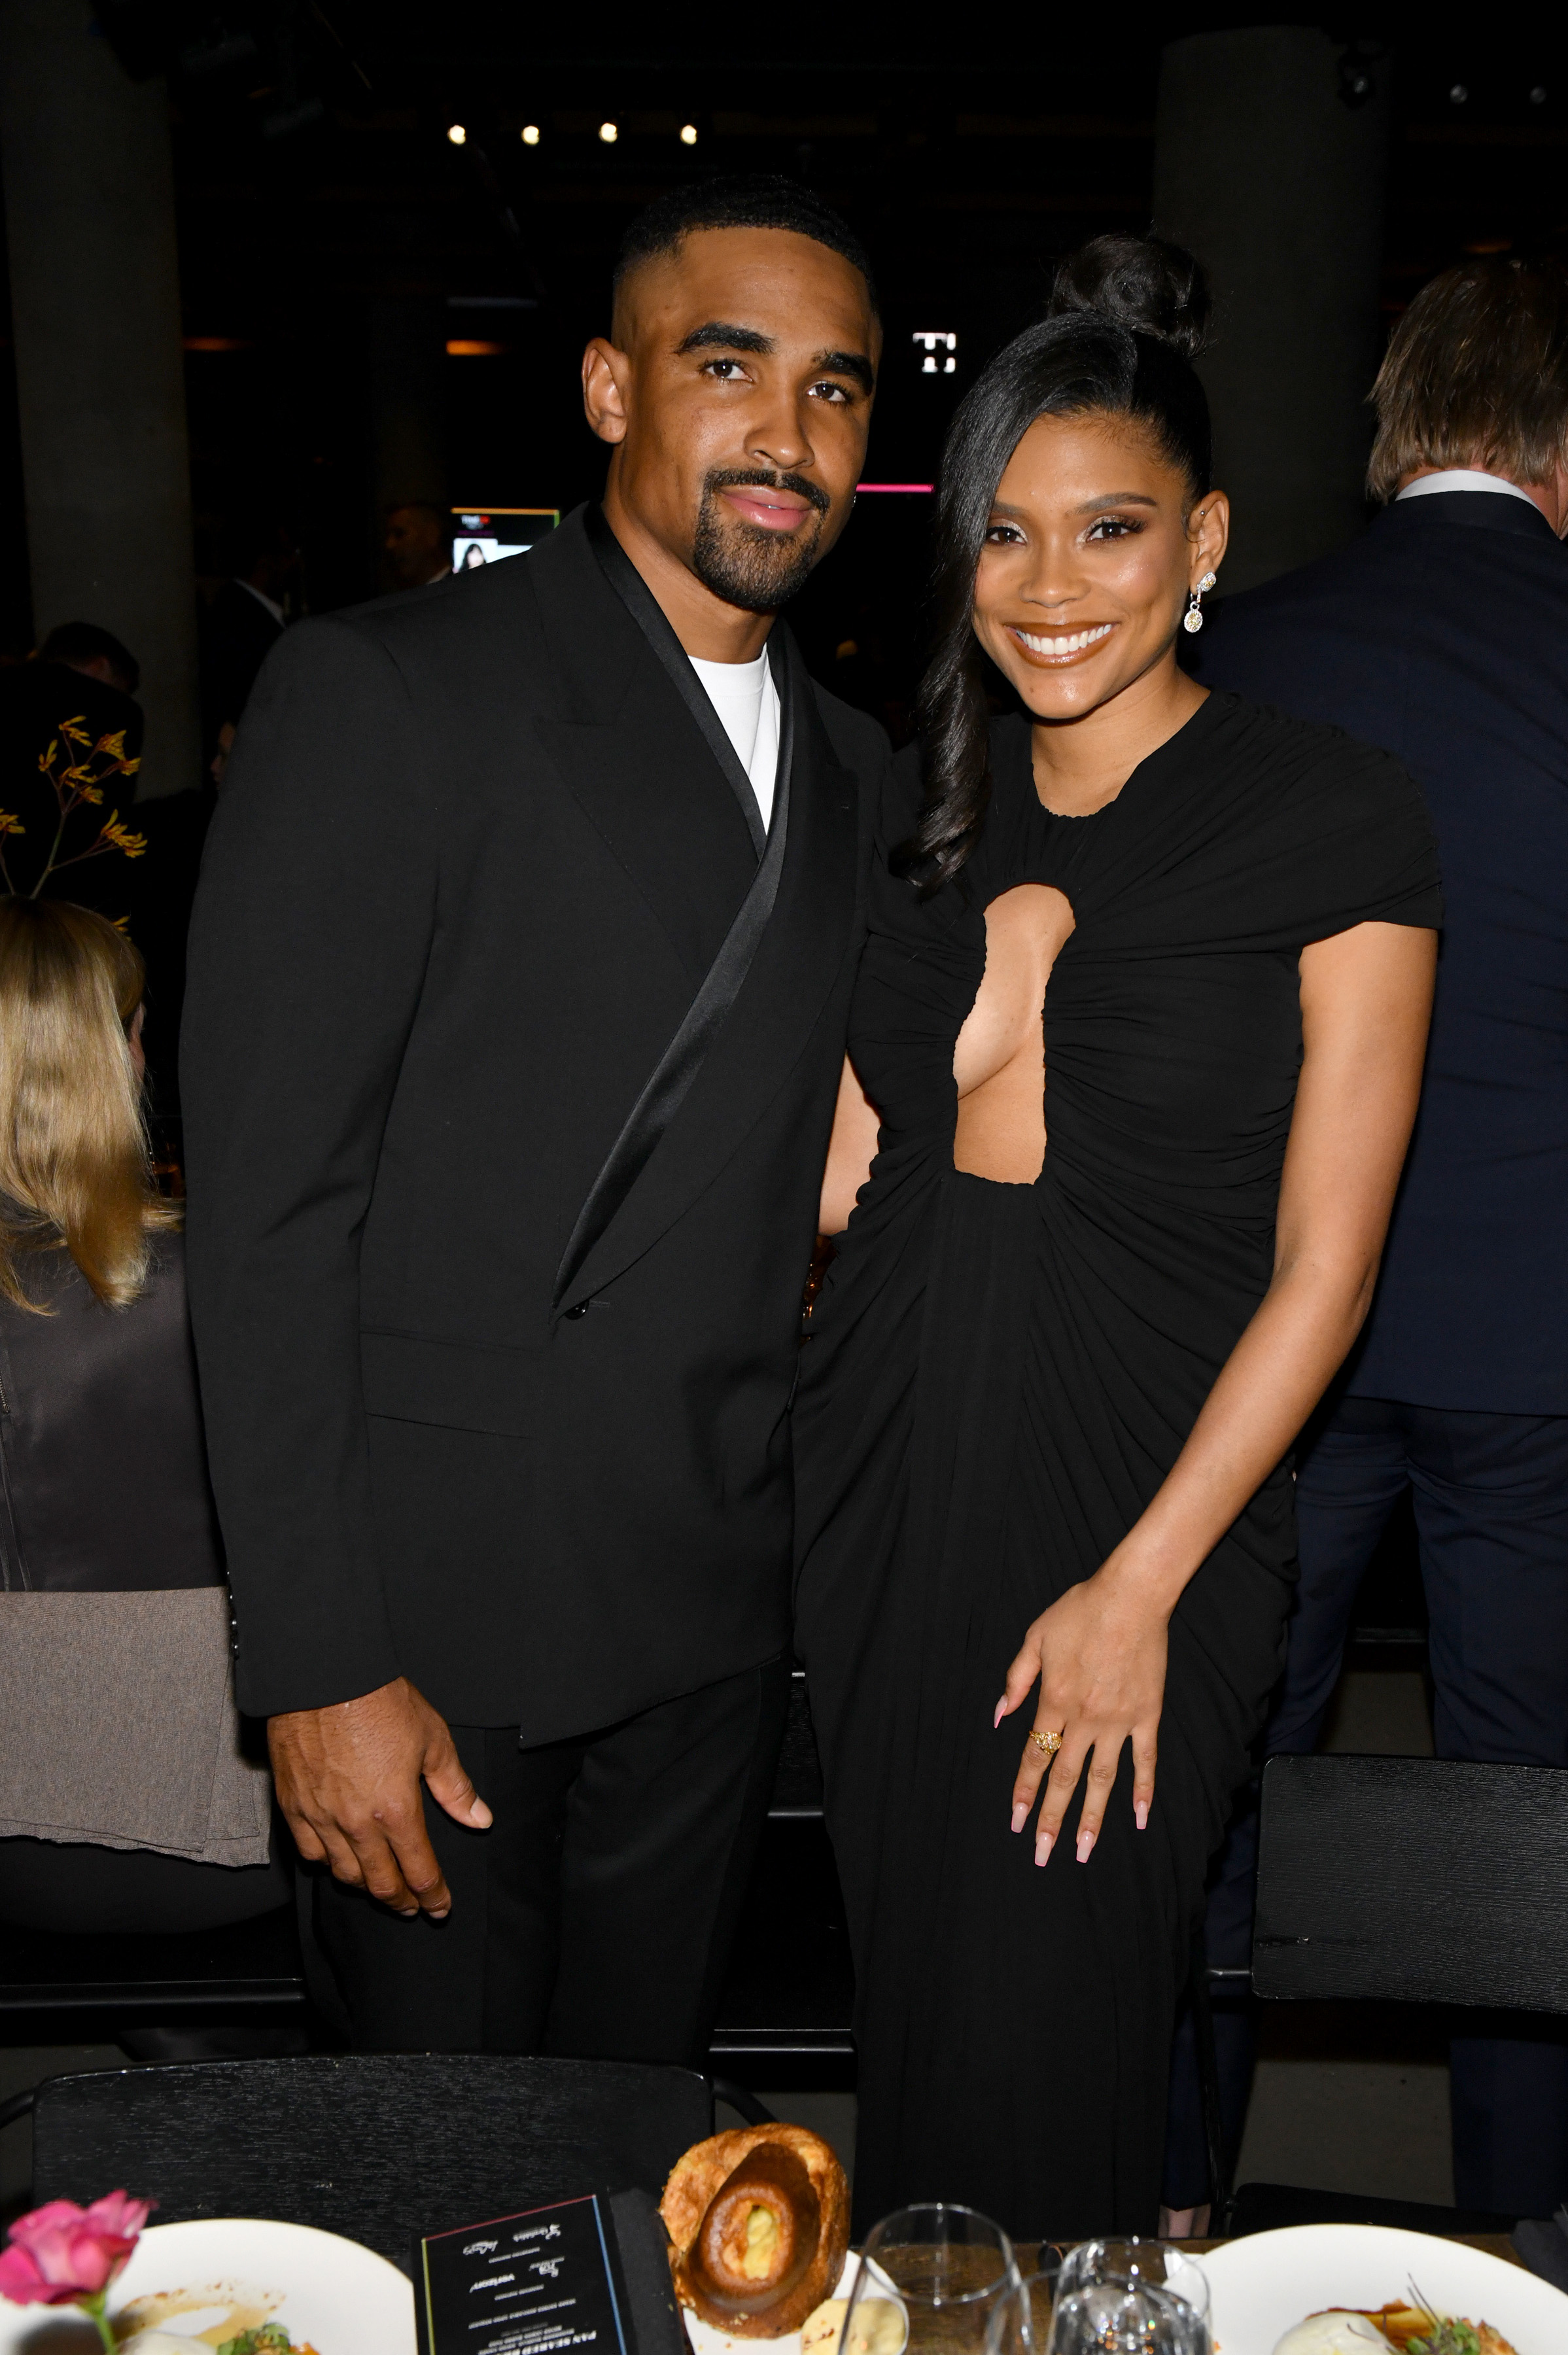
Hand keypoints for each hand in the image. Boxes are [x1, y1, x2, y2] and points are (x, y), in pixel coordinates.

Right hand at [268, 1676, 491, 1917]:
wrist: (324, 1676)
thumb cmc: (381, 1702)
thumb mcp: (433, 1740)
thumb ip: (455, 1788)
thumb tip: (480, 1819)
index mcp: (396, 1810)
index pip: (419, 1871)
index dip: (433, 1896)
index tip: (440, 1907)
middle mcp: (356, 1824)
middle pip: (379, 1884)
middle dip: (400, 1901)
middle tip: (412, 1906)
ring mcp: (320, 1818)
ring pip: (342, 1874)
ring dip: (365, 1886)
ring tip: (379, 1885)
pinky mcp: (292, 1806)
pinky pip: (308, 1852)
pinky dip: (326, 1863)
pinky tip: (337, 1860)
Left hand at [994, 1564, 1168, 1865]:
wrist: (1131, 1596)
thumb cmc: (1081, 1611)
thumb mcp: (1035, 1637)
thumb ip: (1016, 1679)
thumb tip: (998, 1715)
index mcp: (1054, 1700)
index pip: (1035, 1757)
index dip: (1024, 1792)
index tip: (1017, 1822)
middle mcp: (1084, 1718)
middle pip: (1064, 1779)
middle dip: (1051, 1820)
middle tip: (1042, 1854)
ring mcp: (1118, 1721)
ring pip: (1102, 1780)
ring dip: (1091, 1819)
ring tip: (1083, 1851)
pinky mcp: (1147, 1715)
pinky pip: (1145, 1760)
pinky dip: (1143, 1791)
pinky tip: (1138, 1818)